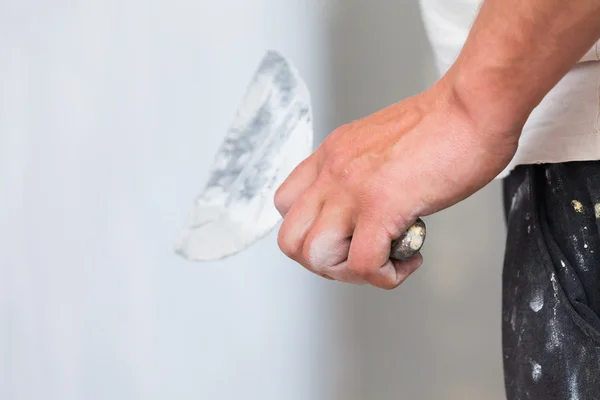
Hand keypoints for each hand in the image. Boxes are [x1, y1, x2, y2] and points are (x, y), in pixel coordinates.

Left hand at [274, 78, 520, 288]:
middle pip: (289, 239)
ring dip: (349, 273)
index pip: (286, 204)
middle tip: (359, 258)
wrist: (473, 107)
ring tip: (384, 260)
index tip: (344, 236)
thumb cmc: (444, 125)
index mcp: (331, 155)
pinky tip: (410, 259)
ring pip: (316, 256)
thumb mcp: (381, 145)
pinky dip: (387, 276)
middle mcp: (333, 171)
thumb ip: (363, 174)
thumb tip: (369, 209)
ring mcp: (352, 189)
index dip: (310, 231)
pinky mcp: (382, 206)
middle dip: (323, 263)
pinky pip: (364, 265)